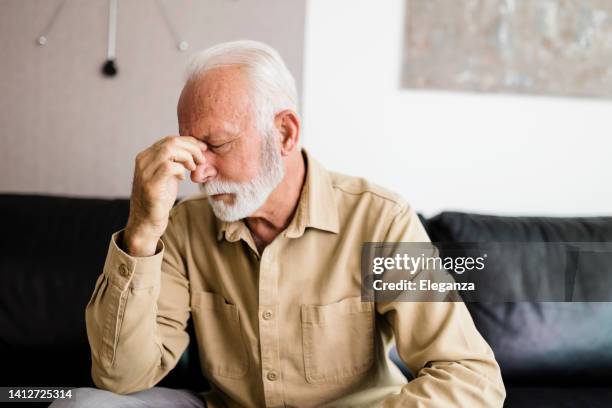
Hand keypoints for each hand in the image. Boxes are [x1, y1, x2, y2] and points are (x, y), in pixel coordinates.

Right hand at [124, 135, 208, 255]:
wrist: (145, 223)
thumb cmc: (159, 200)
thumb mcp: (166, 177)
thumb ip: (173, 163)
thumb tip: (190, 151)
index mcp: (146, 157)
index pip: (169, 139)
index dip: (189, 142)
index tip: (203, 148)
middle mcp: (143, 161)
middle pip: (171, 142)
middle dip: (191, 148)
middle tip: (202, 160)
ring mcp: (145, 172)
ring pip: (170, 150)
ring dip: (188, 157)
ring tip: (194, 167)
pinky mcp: (150, 185)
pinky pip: (169, 167)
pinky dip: (181, 169)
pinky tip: (183, 178)